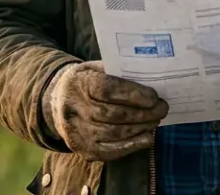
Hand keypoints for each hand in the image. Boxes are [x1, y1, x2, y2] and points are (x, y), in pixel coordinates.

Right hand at [40, 61, 169, 161]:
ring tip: (156, 120)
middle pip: (115, 114)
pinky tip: (147, 137)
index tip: (154, 96)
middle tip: (162, 109)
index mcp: (78, 84)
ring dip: (141, 128)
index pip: (107, 90)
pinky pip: (112, 151)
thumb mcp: (94, 68)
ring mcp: (77, 132)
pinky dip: (133, 145)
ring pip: (115, 134)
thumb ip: (116, 71)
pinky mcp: (83, 150)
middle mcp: (74, 109)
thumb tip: (149, 77)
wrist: (56, 102)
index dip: (133, 94)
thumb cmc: (85, 82)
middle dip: (144, 113)